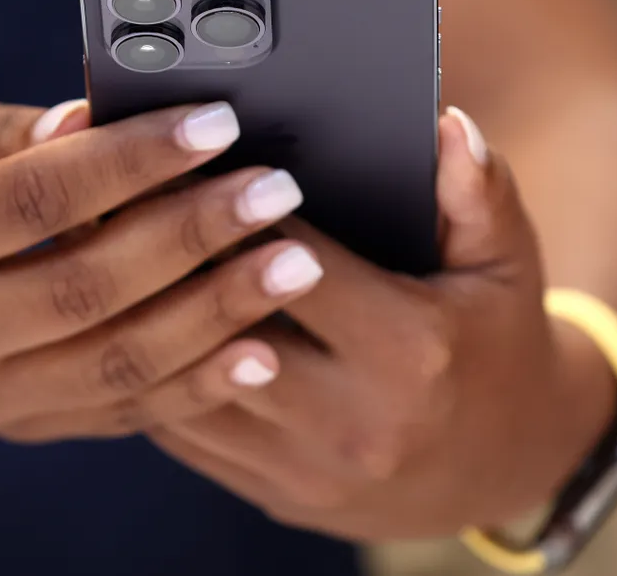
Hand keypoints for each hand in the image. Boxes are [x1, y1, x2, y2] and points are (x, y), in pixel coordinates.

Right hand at [0, 97, 324, 441]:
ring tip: (294, 264)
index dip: (129, 162)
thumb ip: (11, 134)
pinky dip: (197, 383)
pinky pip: (122, 412)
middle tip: (276, 193)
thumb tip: (94, 118)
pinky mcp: (23, 426)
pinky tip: (262, 350)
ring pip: (115, 363)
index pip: (33, 200)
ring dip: (215, 315)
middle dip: (192, 238)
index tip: (216, 124)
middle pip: (85, 289)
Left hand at [149, 107, 615, 539]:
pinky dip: (153, 376)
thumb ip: (479, 193)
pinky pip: (187, 435)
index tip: (192, 162)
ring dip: (146, 320)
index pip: (295, 264)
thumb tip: (446, 125)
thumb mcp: (507, 266)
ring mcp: (306, 468)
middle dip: (174, 260)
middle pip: (226, 327)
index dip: (237, 209)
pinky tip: (130, 323)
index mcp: (408, 350)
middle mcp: (352, 419)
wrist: (500, 471)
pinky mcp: (274, 492)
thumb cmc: (497, 346)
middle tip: (122, 198)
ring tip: (109, 255)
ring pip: (189, 387)